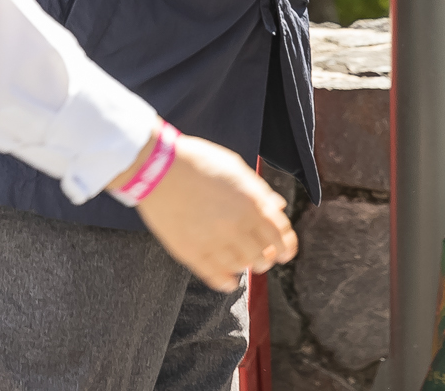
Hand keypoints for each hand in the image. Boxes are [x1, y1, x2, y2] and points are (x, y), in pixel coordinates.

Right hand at [129, 132, 299, 290]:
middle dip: (267, 257)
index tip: (287, 253)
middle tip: (264, 258)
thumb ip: (259, 191)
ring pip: (241, 266)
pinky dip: (226, 281)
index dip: (287, 246)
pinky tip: (230, 281)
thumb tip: (278, 206)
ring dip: (247, 266)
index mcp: (251, 203)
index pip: (280, 234)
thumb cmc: (198, 162)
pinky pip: (215, 276)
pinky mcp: (191, 252)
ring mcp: (213, 241)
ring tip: (245, 263)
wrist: (158, 169)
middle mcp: (236, 226)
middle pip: (263, 254)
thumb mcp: (236, 169)